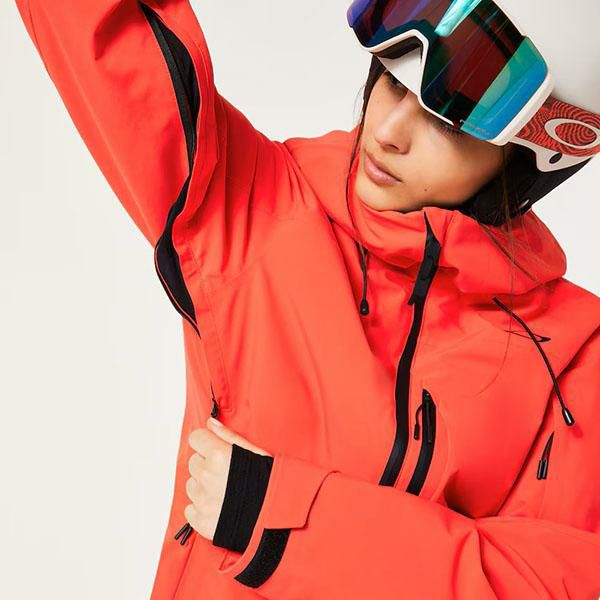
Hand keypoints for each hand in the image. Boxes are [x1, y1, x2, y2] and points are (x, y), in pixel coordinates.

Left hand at [184, 417, 271, 541]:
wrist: (279, 518)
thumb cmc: (272, 483)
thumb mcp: (256, 452)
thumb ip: (229, 436)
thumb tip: (210, 423)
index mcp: (219, 455)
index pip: (195, 438)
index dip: (207, 443)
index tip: (216, 450)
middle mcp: (207, 476)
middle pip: (194, 462)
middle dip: (206, 465)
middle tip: (226, 473)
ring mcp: (203, 500)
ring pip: (191, 485)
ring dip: (203, 487)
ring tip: (225, 492)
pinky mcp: (201, 521)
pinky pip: (190, 509)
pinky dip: (201, 508)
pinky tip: (220, 507)